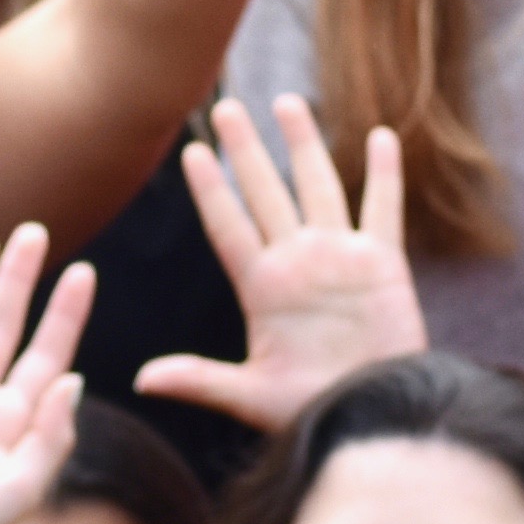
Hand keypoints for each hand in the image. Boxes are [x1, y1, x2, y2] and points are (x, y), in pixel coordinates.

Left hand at [145, 98, 426, 429]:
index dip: (211, 190)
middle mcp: (297, 262)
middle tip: (225, 107)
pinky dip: (383, 174)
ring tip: (286, 102)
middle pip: (265, 193)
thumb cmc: (312, 412)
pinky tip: (380, 136)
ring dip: (303, 145)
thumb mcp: (251, 396)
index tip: (191, 153)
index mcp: (262, 288)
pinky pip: (382, 209)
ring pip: (317, 186)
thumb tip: (141, 379)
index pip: (228, 226)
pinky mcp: (383, 265)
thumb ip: (201, 379)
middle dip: (246, 151)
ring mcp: (340, 258)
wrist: (373, 421)